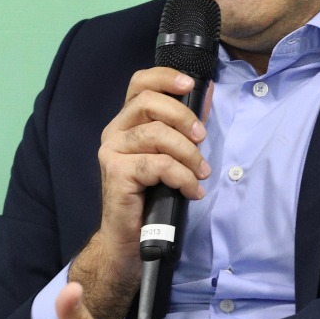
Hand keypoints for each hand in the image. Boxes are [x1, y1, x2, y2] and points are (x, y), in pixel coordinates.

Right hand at [73, 67, 210, 318]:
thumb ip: (185, 124)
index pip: (139, 83)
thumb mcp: (173, 154)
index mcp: (126, 122)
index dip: (165, 77)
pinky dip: (182, 177)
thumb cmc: (153, 196)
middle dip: (183, 116)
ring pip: (155, 134)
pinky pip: (157, 164)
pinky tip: (191, 191)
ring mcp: (111, 152)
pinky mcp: (116, 173)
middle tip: (203, 138)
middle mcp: (114, 132)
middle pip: (147, 102)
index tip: (192, 85)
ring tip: (200, 173)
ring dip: (187, 153)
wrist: (130, 240)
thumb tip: (208, 92)